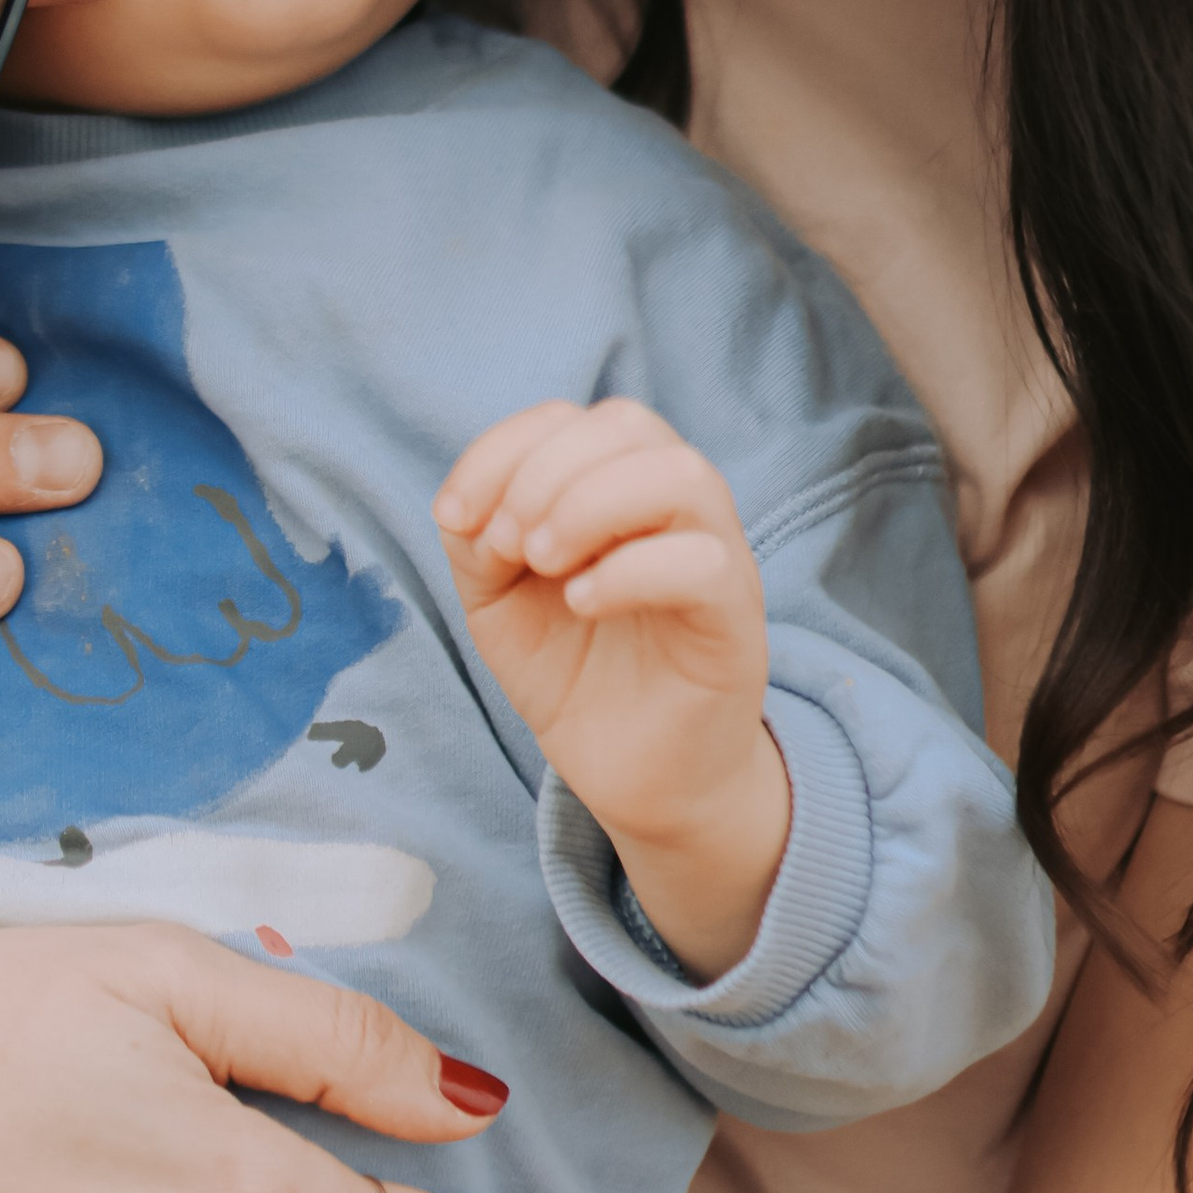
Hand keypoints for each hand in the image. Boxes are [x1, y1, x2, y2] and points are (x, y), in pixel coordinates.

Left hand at [436, 397, 789, 974]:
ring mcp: (718, 557)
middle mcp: (677, 507)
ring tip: (542, 565)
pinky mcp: (738, 622)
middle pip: (628, 422)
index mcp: (618, 486)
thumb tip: (465, 506)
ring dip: (589, 505)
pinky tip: (582, 604)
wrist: (633, 776)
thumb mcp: (499, 599)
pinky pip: (704, 562)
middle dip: (544, 472)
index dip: (501, 449)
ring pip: (683, 473)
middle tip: (508, 548)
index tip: (454, 517)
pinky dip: (629, 571)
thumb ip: (477, 540)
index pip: (569, 417)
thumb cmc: (573, 672)